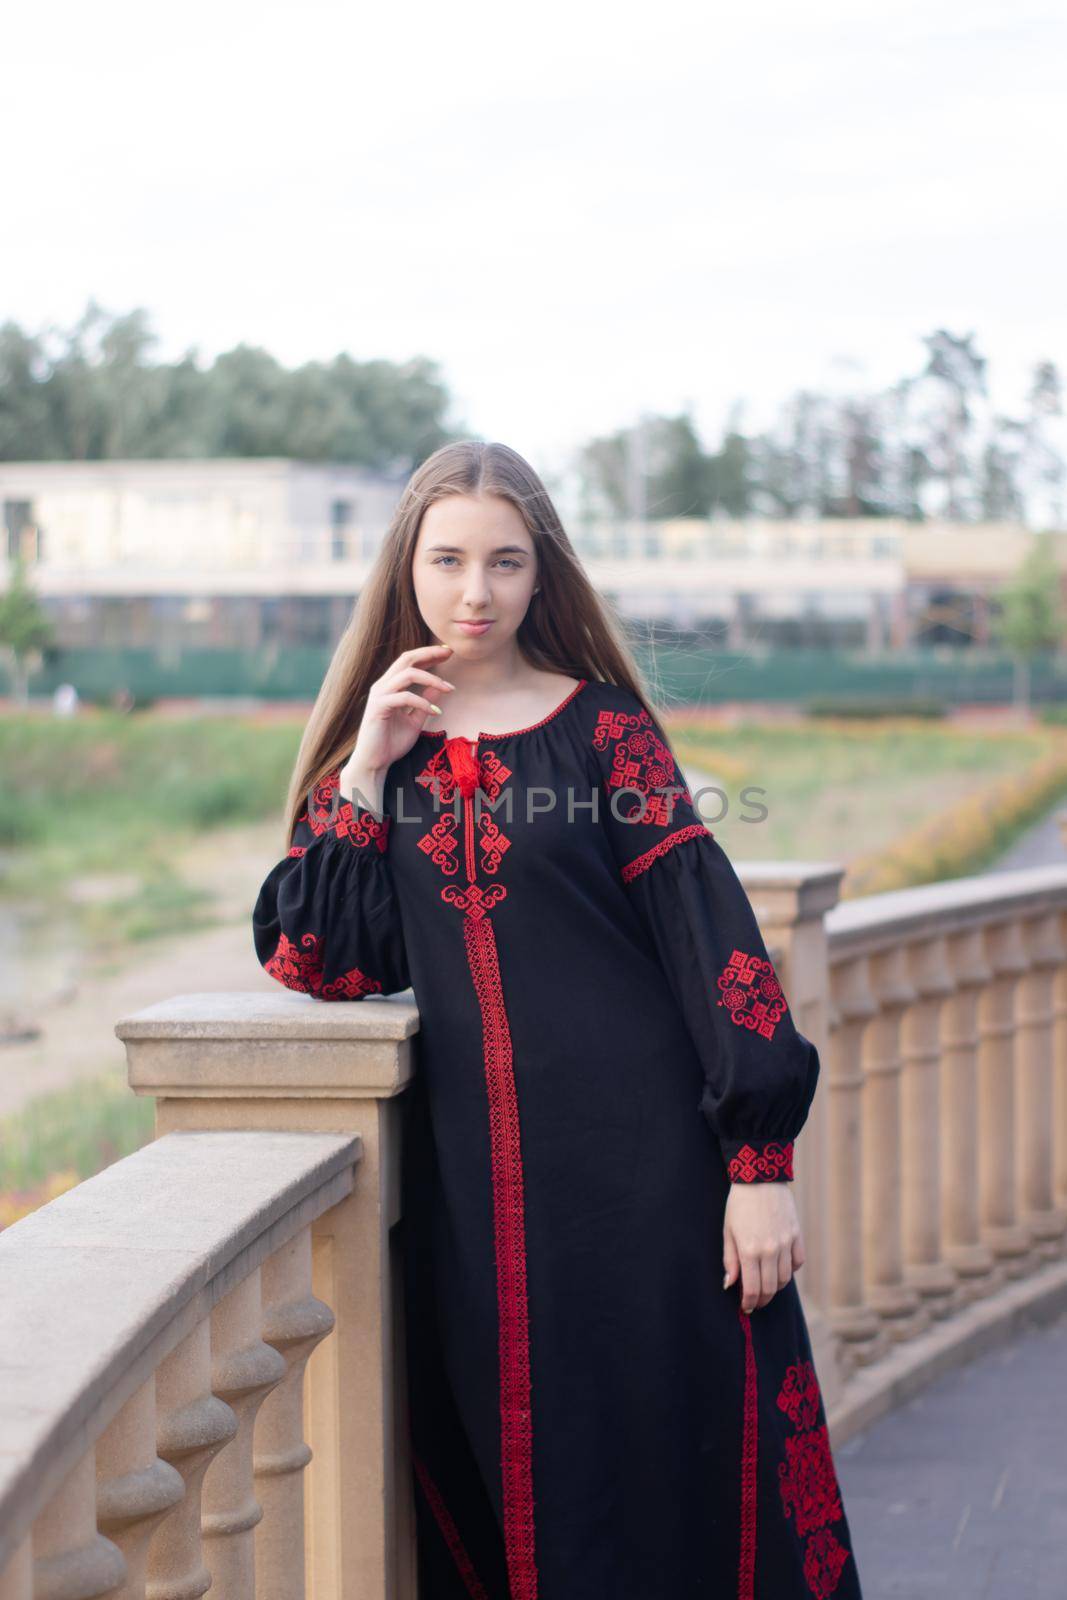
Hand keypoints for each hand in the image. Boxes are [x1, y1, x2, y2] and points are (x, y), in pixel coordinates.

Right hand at [342, 646, 455, 788]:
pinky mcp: (378, 707)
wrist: (374, 763)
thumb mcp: (415, 720)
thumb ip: (426, 702)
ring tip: (449, 688)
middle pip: (406, 659)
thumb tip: (441, 686)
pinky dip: (423, 702)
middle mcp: (382, 686)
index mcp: (390, 686)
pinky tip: (436, 712)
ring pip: (407, 674)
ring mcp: (379, 695)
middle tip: (450, 653)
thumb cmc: (391, 743)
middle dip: (429, 653)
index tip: (449, 652)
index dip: (428, 654)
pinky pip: (404, 697)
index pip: (409, 662)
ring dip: (432, 678)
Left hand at [723, 1181, 804, 1313]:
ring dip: (775, 1287)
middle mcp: (770, 1250)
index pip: (753, 1289)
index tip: (746, 1307)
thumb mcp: (728, 1231)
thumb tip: (730, 1284)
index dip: (749, 1303)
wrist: (760, 1177)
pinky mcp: (797, 1235)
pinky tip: (781, 1269)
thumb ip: (730, 1260)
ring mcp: (786, 1243)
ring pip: (785, 1278)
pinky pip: (798, 1262)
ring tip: (766, 1286)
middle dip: (762, 1300)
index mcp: (749, 1250)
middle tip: (756, 1302)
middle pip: (770, 1288)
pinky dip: (790, 1270)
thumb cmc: (739, 1204)